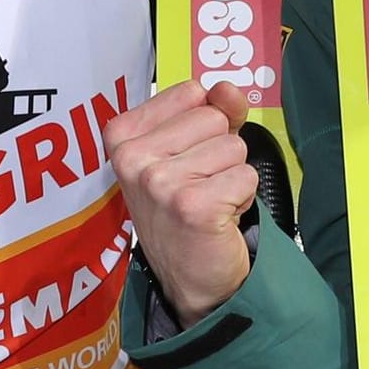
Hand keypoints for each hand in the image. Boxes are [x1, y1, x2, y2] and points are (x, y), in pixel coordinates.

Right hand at [104, 80, 256, 327]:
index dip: (202, 124)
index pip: (191, 92)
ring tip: (208, 203)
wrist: (190, 279)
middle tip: (199, 186)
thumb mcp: (190, 149)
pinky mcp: (192, 206)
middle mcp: (133, 157)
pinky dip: (242, 198)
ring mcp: (159, 182)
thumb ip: (213, 110)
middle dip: (219, 152)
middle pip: (213, 118)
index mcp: (122, 135)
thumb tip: (226, 90)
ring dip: (231, 177)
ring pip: (233, 147)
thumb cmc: (185, 209)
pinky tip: (218, 218)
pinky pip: (245, 176)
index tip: (187, 157)